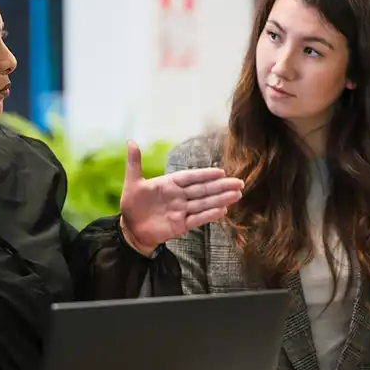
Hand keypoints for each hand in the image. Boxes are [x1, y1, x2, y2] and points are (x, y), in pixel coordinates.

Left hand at [119, 141, 243, 253]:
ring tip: (236, 194)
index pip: (190, 177)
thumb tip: (130, 141)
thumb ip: (134, 163)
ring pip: (203, 203)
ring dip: (220, 199)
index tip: (220, 172)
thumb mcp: (132, 182)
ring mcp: (181, 210)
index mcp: (169, 184)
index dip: (204, 174)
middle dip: (220, 186)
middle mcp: (179, 196)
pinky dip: (209, 215)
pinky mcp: (181, 225)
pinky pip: (197, 219)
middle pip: (202, 189)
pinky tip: (223, 210)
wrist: (130, 228)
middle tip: (239, 183)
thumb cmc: (132, 204)